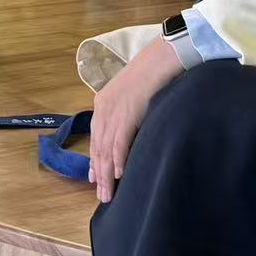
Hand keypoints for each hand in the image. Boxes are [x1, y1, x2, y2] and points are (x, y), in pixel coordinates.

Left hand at [88, 37, 182, 202]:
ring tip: (108, 194)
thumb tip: (126, 137)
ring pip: (107, 149)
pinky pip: (120, 141)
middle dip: (99, 173)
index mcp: (102, 104)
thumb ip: (123, 115)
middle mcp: (103, 109)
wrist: (160, 59)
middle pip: (98, 148)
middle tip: (102, 196)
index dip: (95, 161)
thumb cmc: (150, 76)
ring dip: (107, 174)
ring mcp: (114, 111)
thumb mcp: (129, 96)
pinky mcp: (127, 114)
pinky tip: (119, 174)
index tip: (95, 179)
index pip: (96, 139)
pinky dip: (118, 159)